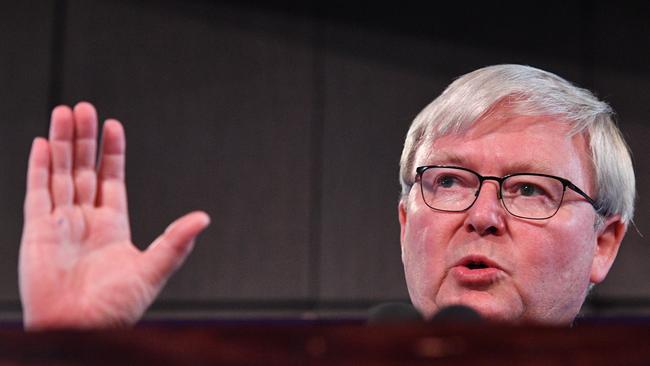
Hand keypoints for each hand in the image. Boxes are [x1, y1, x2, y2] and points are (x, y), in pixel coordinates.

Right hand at [19, 102, 209, 328]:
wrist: (81, 330)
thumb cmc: (116, 309)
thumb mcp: (153, 270)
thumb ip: (176, 242)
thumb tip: (204, 218)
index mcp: (113, 226)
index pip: (112, 179)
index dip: (113, 152)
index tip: (114, 125)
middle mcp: (86, 220)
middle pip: (84, 169)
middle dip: (85, 139)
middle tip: (85, 108)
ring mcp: (61, 223)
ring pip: (61, 173)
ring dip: (63, 143)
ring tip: (65, 112)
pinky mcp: (37, 231)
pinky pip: (37, 192)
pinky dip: (39, 167)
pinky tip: (43, 143)